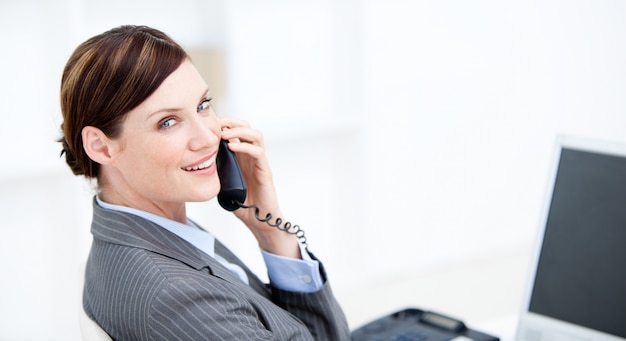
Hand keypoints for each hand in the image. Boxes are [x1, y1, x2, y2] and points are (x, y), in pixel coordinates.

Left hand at [219, 117, 300, 258]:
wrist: (258, 220)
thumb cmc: (242, 203)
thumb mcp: (222, 183)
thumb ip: (215, 171)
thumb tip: (196, 162)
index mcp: (241, 156)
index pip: (235, 130)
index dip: (224, 124)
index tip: (209, 125)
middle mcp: (251, 156)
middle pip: (247, 127)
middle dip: (232, 122)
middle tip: (217, 125)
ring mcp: (259, 162)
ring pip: (256, 135)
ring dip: (240, 130)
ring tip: (225, 135)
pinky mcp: (264, 170)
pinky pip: (258, 152)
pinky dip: (245, 146)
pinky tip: (232, 147)